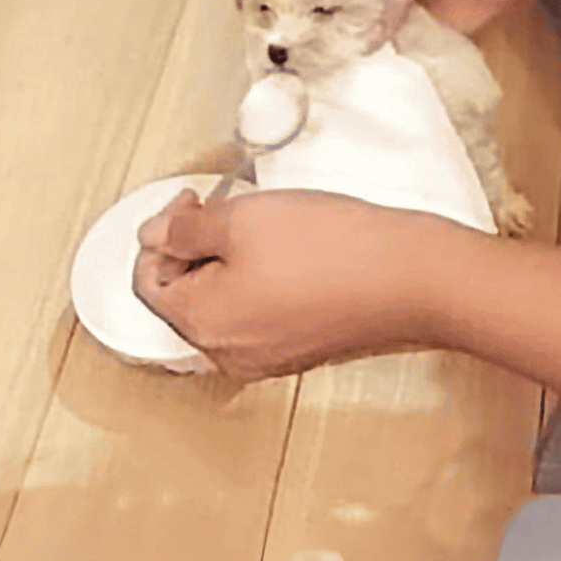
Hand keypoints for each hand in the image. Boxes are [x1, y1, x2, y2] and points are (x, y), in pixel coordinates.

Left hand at [132, 188, 444, 380]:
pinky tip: (291, 250)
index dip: (160, 233)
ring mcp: (270, 356)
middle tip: (222, 209)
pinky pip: (261, 313)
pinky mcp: (304, 348)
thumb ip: (183, 230)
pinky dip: (261, 280)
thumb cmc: (334, 252)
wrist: (412, 280)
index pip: (148, 282)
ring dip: (228, 261)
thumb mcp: (241, 220)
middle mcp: (231, 353)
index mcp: (204, 325)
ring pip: (224, 304)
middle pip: (185, 297)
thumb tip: (153, 236)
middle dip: (194, 247)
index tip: (187, 204)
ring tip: (262, 225)